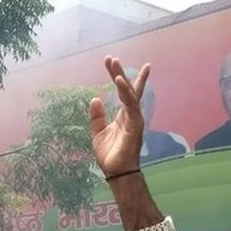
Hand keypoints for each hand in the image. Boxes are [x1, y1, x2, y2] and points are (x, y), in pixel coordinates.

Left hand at [90, 56, 150, 178]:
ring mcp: (135, 118)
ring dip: (122, 77)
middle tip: (112, 58)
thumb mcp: (98, 133)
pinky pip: (130, 104)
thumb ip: (97, 116)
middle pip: (128, 88)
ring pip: (130, 93)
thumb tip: (95, 99)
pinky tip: (119, 81)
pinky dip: (125, 91)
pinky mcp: (135, 124)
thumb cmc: (110, 155)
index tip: (110, 62)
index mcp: (123, 115)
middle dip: (120, 72)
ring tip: (114, 64)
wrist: (116, 172)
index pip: (123, 92)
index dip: (118, 76)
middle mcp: (131, 114)